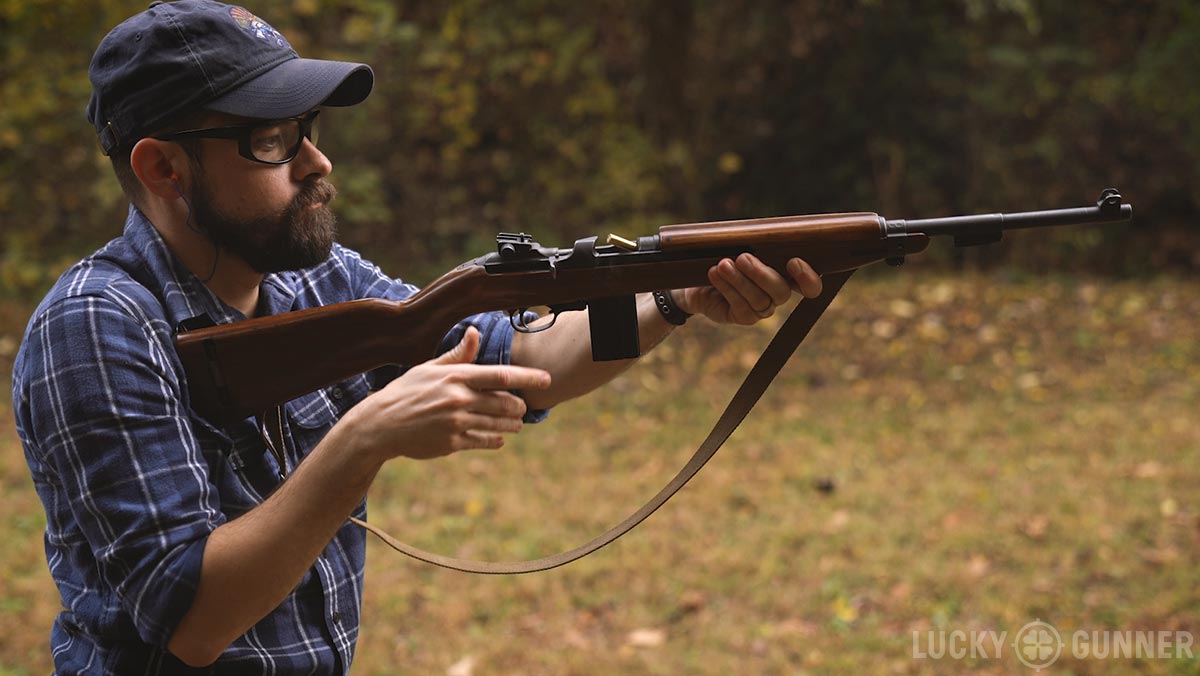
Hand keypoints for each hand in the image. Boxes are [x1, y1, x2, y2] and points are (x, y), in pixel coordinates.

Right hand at [342, 328, 551, 460]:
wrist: (380, 424)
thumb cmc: (407, 391)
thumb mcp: (429, 368)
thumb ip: (458, 355)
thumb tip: (475, 333)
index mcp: (455, 377)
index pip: (501, 376)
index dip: (528, 377)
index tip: (547, 379)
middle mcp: (458, 399)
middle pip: (505, 403)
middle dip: (519, 406)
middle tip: (523, 407)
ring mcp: (456, 423)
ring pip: (498, 424)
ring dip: (512, 424)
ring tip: (516, 423)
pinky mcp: (452, 443)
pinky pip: (483, 440)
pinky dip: (495, 439)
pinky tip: (499, 438)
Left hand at [675, 254, 822, 324]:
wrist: (701, 276)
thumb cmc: (727, 255)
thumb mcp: (742, 244)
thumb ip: (758, 242)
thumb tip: (763, 232)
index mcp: (787, 275)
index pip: (810, 285)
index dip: (808, 278)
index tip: (793, 261)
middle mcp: (778, 294)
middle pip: (781, 292)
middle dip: (761, 274)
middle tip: (742, 257)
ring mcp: (762, 308)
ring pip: (758, 299)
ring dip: (739, 279)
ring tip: (722, 264)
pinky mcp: (744, 317)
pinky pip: (740, 306)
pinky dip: (727, 287)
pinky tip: (715, 274)